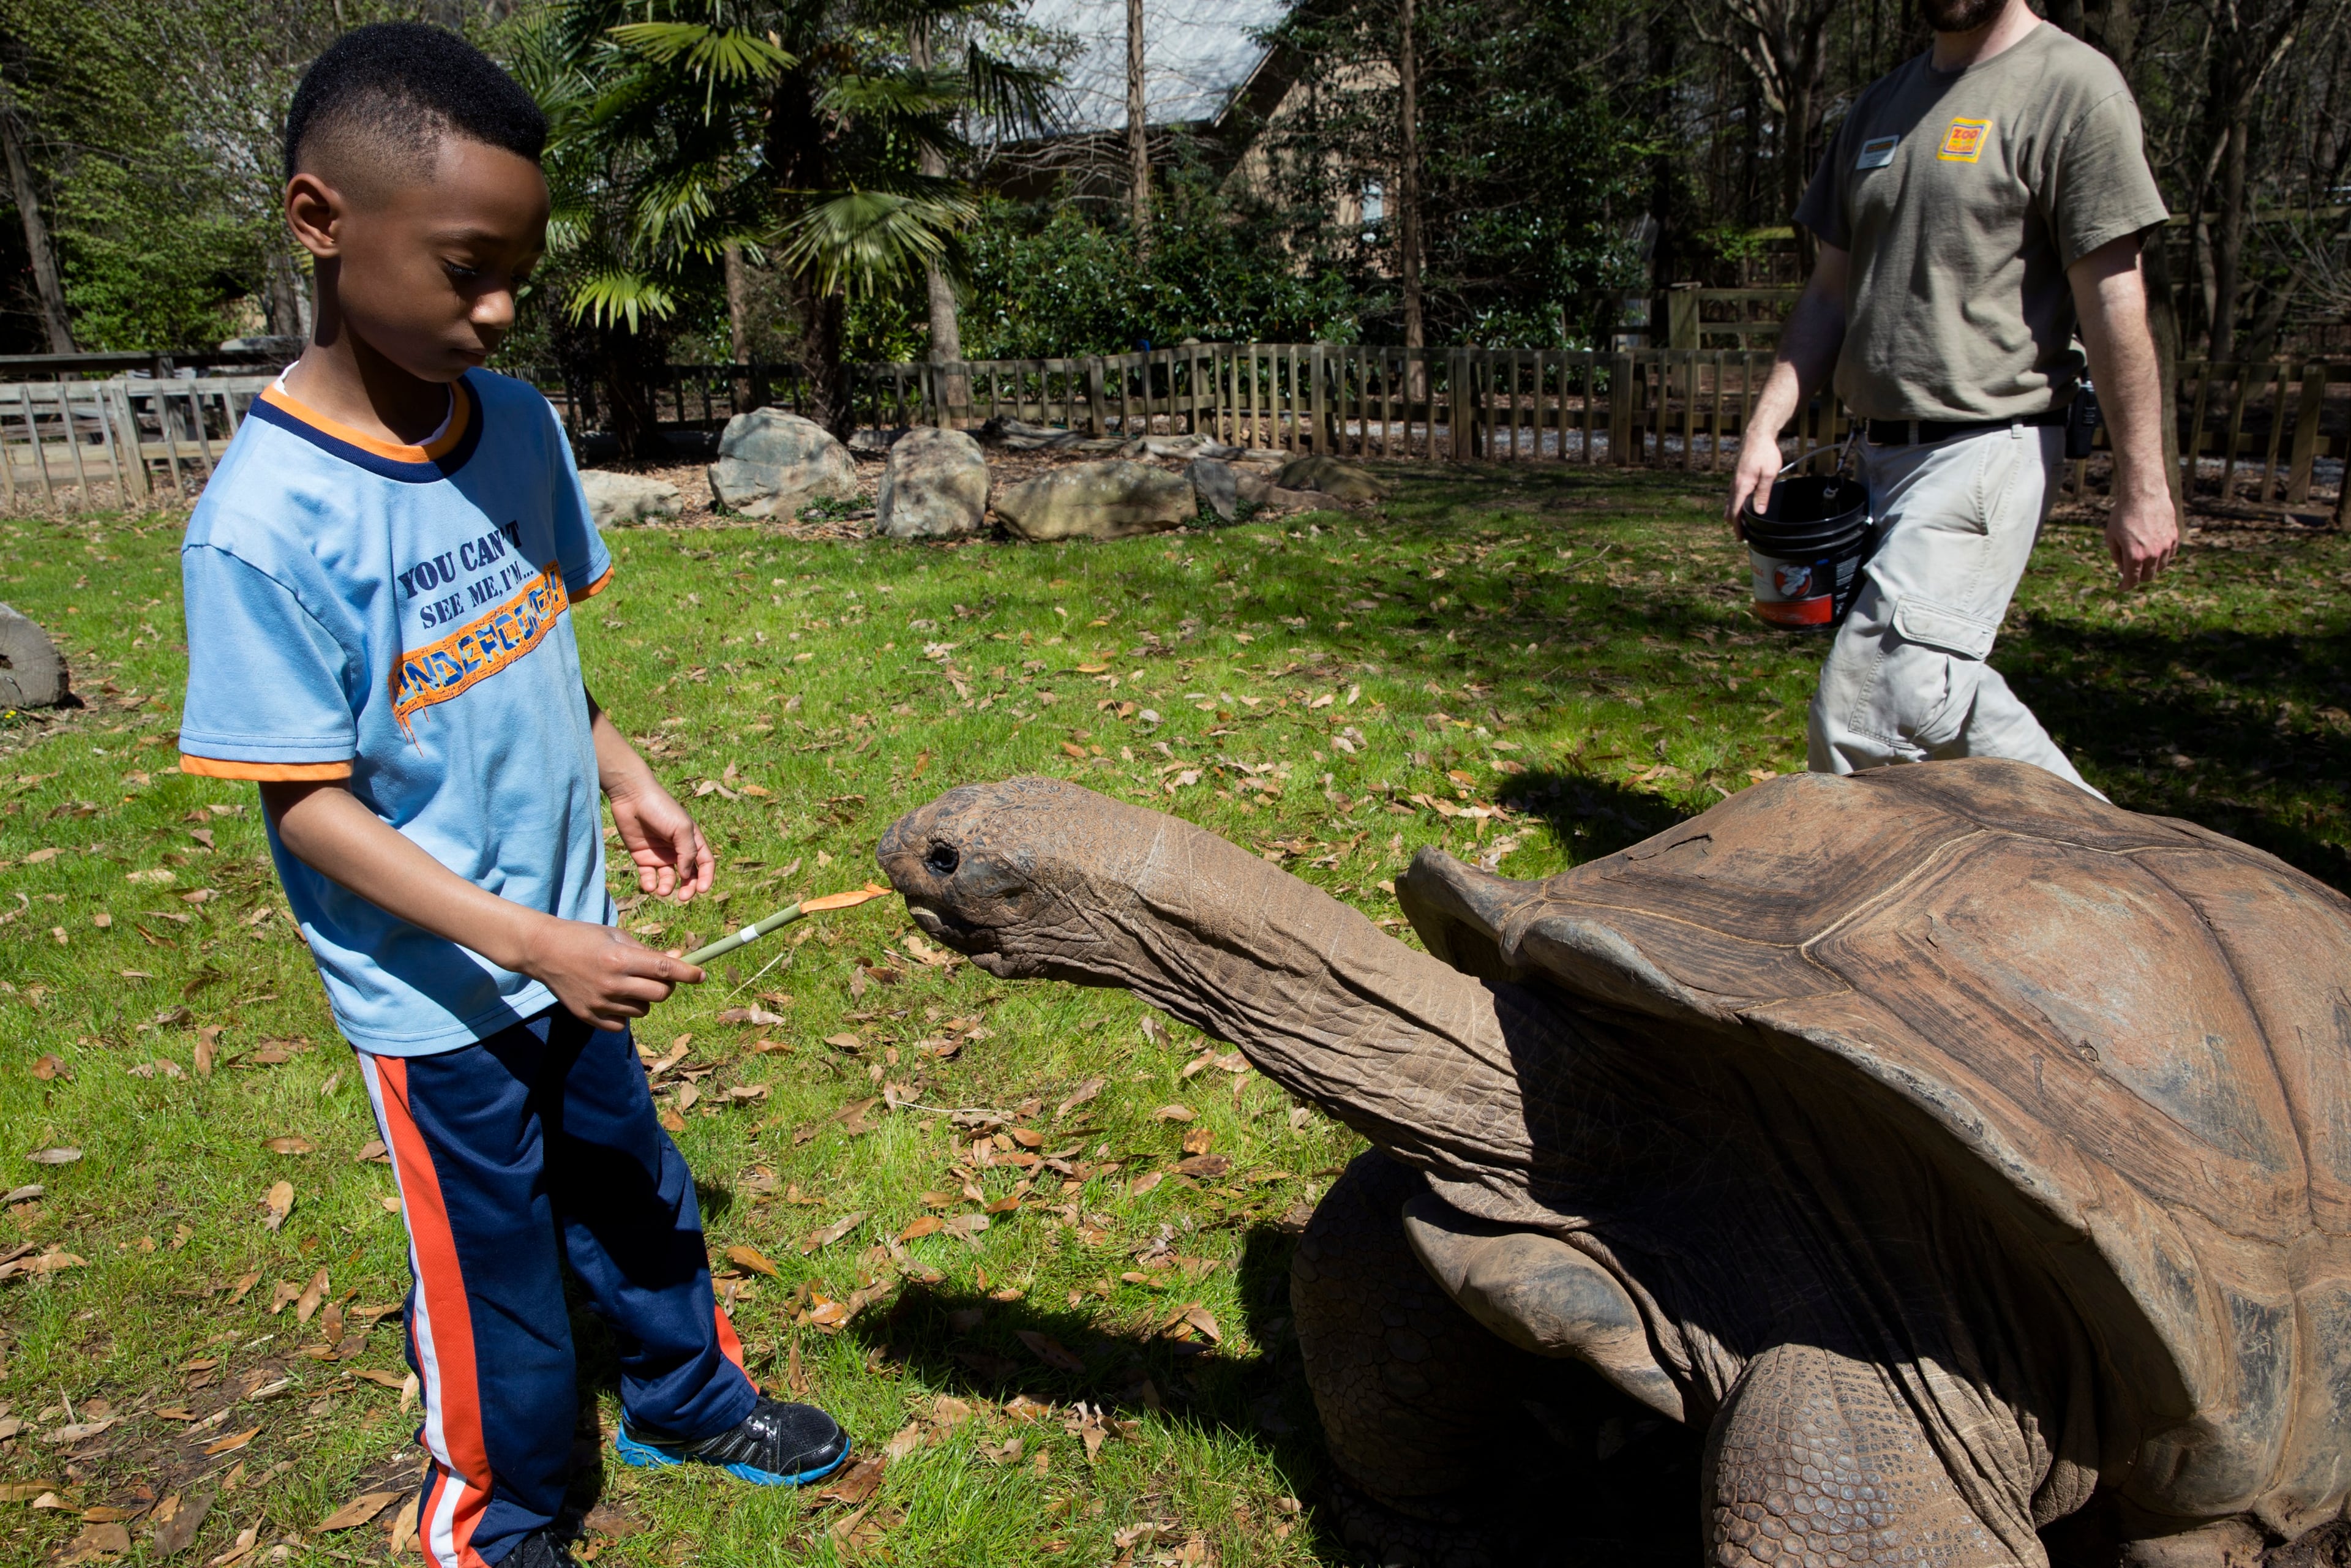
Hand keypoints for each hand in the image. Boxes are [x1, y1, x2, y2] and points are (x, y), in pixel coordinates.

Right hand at [520, 916, 702, 1029]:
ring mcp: (600, 1003)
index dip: (688, 974)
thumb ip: (647, 952)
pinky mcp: (589, 1017)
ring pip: (643, 1010)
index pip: (664, 970)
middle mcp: (611, 984)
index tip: (701, 975)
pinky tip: (614, 997)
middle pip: (660, 994)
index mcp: (619, 959)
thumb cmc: (585, 938)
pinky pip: (623, 1023)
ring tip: (627, 983)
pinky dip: (625, 1013)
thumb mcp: (617, 936)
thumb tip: (679, 964)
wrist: (543, 951)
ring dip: (644, 998)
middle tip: (659, 977)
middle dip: (667, 986)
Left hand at [607, 776, 713, 903]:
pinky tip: (649, 885)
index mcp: (692, 840)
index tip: (702, 890)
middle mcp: (677, 849)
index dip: (706, 878)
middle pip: (688, 875)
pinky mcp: (642, 857)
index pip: (705, 863)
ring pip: (668, 879)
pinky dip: (650, 883)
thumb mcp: (682, 828)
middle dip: (688, 887)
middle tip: (683, 897)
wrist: (631, 796)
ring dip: (668, 887)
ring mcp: (659, 854)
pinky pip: (648, 876)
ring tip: (662, 890)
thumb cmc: (661, 808)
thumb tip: (688, 874)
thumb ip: (688, 852)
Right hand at [1726, 427, 1785, 537]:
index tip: (1740, 538)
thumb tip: (1758, 512)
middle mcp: (1734, 485)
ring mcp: (1734, 481)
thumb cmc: (1765, 453)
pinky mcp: (1738, 477)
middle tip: (1743, 534)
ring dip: (1735, 514)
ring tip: (1744, 524)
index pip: (1735, 512)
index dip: (1737, 527)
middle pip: (1729, 510)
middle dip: (1734, 523)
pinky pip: (1733, 496)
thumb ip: (1763, 493)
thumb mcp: (1769, 474)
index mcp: (1741, 486)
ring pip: (1730, 503)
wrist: (1758, 435)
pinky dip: (1736, 505)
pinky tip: (1744, 507)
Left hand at [2106, 482, 2177, 589]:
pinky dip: (2161, 558)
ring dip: (2150, 569)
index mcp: (2135, 555)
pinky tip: (2153, 552)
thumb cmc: (2123, 514)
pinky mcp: (2174, 538)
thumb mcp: (2111, 536)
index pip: (2132, 580)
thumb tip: (2123, 569)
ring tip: (2141, 562)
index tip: (2121, 587)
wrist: (2144, 494)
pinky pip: (2170, 555)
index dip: (2125, 586)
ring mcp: (2165, 546)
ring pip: (2160, 567)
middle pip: (2148, 577)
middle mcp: (2153, 554)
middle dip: (2138, 578)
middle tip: (2130, 573)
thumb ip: (2117, 556)